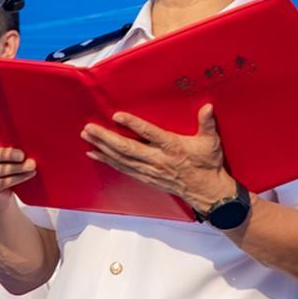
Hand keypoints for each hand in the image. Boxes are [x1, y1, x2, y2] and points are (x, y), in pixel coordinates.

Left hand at [80, 104, 235, 211]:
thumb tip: (208, 107)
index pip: (149, 134)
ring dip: (102, 147)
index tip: (117, 115)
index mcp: (172, 147)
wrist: (207, 192)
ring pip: (121, 158)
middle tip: (89, 128)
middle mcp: (158, 159)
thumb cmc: (207, 164)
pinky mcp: (145, 177)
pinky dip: (107, 161)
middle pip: (127, 148)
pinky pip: (122, 168)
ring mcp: (149, 170)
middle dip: (106, 138)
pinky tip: (94, 154)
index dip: (133, 124)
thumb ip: (207, 123)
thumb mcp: (211, 142)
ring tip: (87, 136)